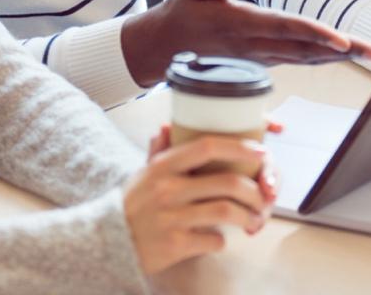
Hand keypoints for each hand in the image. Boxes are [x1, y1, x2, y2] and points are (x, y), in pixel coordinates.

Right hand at [121, 0, 370, 84]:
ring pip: (308, 58)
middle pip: (308, 49)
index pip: (286, 28)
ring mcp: (261, 58)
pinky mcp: (263, 61)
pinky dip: (325, 60)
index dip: (316, 33)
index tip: (344, 40)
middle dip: (346, 51)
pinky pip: (300, 62)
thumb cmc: (182, 9)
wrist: (165, 46)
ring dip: (342, 57)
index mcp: (241, 25)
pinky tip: (345, 58)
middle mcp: (255, 46)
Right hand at [126, 128, 275, 274]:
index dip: (240, 147)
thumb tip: (168, 126)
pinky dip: (222, 239)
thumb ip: (159, 150)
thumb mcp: (143, 173)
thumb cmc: (132, 206)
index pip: (208, 146)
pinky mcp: (175, 244)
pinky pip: (213, 239)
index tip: (260, 153)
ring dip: (246, 216)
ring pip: (226, 211)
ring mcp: (172, 217)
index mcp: (164, 166)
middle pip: (227, 182)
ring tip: (252, 220)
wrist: (107, 242)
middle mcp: (168, 188)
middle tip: (263, 197)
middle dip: (254, 191)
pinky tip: (219, 238)